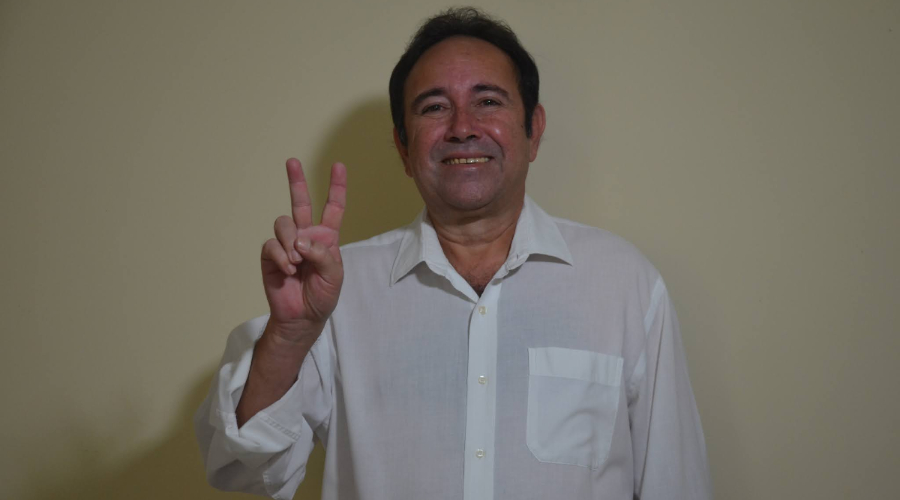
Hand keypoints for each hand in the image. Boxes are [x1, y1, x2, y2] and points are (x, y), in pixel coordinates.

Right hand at [260, 158, 345, 341]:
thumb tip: (301, 239)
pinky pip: (272, 244)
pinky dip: (282, 257)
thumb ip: (322, 254)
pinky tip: (288, 270)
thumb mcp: (334, 275)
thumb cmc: (322, 295)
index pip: (333, 208)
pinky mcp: (271, 255)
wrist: (303, 317)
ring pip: (284, 223)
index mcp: (326, 238)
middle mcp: (306, 235)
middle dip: (296, 181)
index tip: (338, 166)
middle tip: (292, 161)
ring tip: (297, 262)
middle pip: (300, 202)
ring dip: (291, 241)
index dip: (336, 187)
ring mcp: (287, 243)